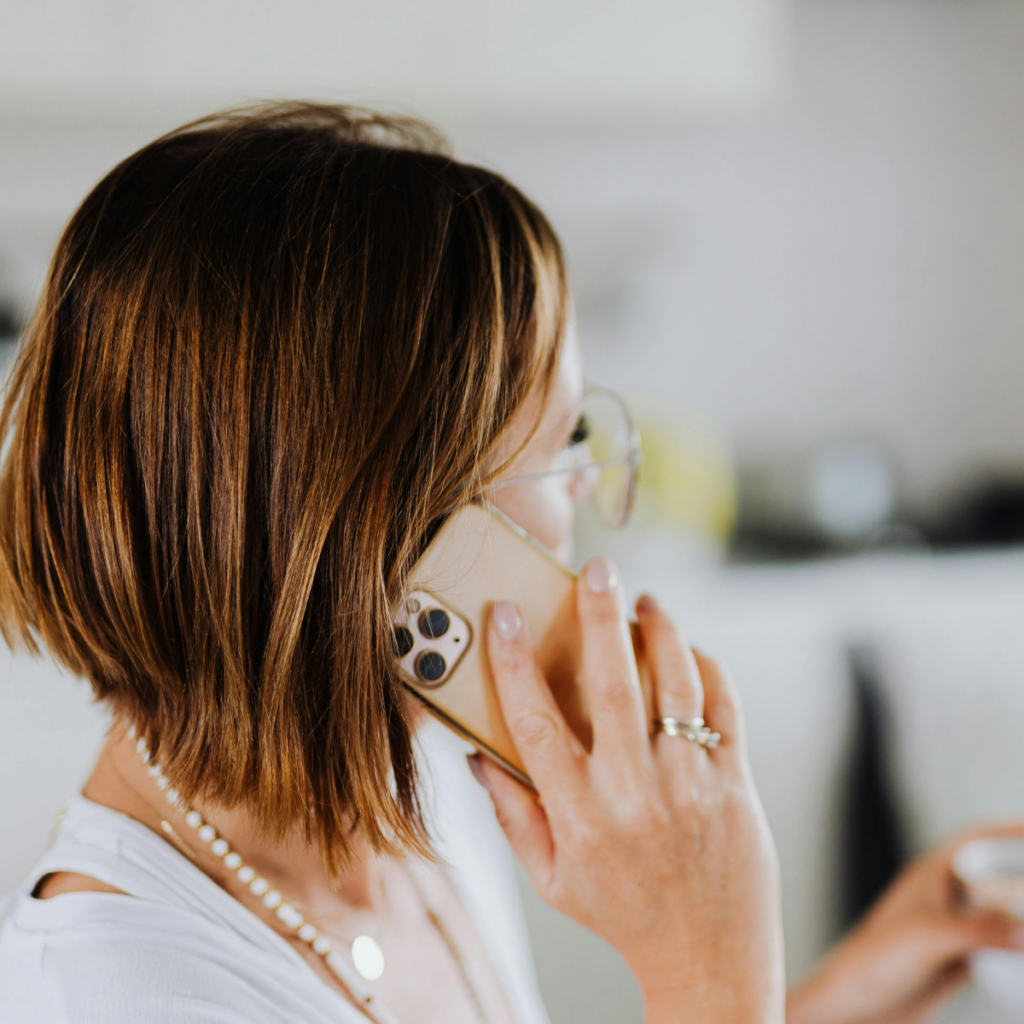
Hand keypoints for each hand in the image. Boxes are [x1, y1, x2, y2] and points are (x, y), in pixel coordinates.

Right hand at [469, 558, 784, 1023]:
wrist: (708, 959)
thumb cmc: (621, 914)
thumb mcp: (551, 878)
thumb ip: (512, 813)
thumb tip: (477, 755)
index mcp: (580, 816)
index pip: (536, 724)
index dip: (514, 663)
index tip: (505, 614)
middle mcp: (635, 794)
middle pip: (615, 687)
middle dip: (601, 619)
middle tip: (598, 571)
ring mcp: (692, 786)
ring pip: (678, 685)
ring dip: (661, 632)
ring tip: (645, 601)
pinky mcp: (735, 783)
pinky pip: (724, 709)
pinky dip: (709, 668)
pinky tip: (690, 650)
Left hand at [787, 824, 1023, 1023]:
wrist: (856, 1007)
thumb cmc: (873, 960)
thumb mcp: (929, 937)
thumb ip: (979, 930)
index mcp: (931, 876)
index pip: (975, 840)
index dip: (1009, 830)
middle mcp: (944, 898)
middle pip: (995, 877)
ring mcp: (954, 930)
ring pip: (1000, 915)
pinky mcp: (959, 962)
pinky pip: (1001, 950)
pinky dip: (1021, 952)